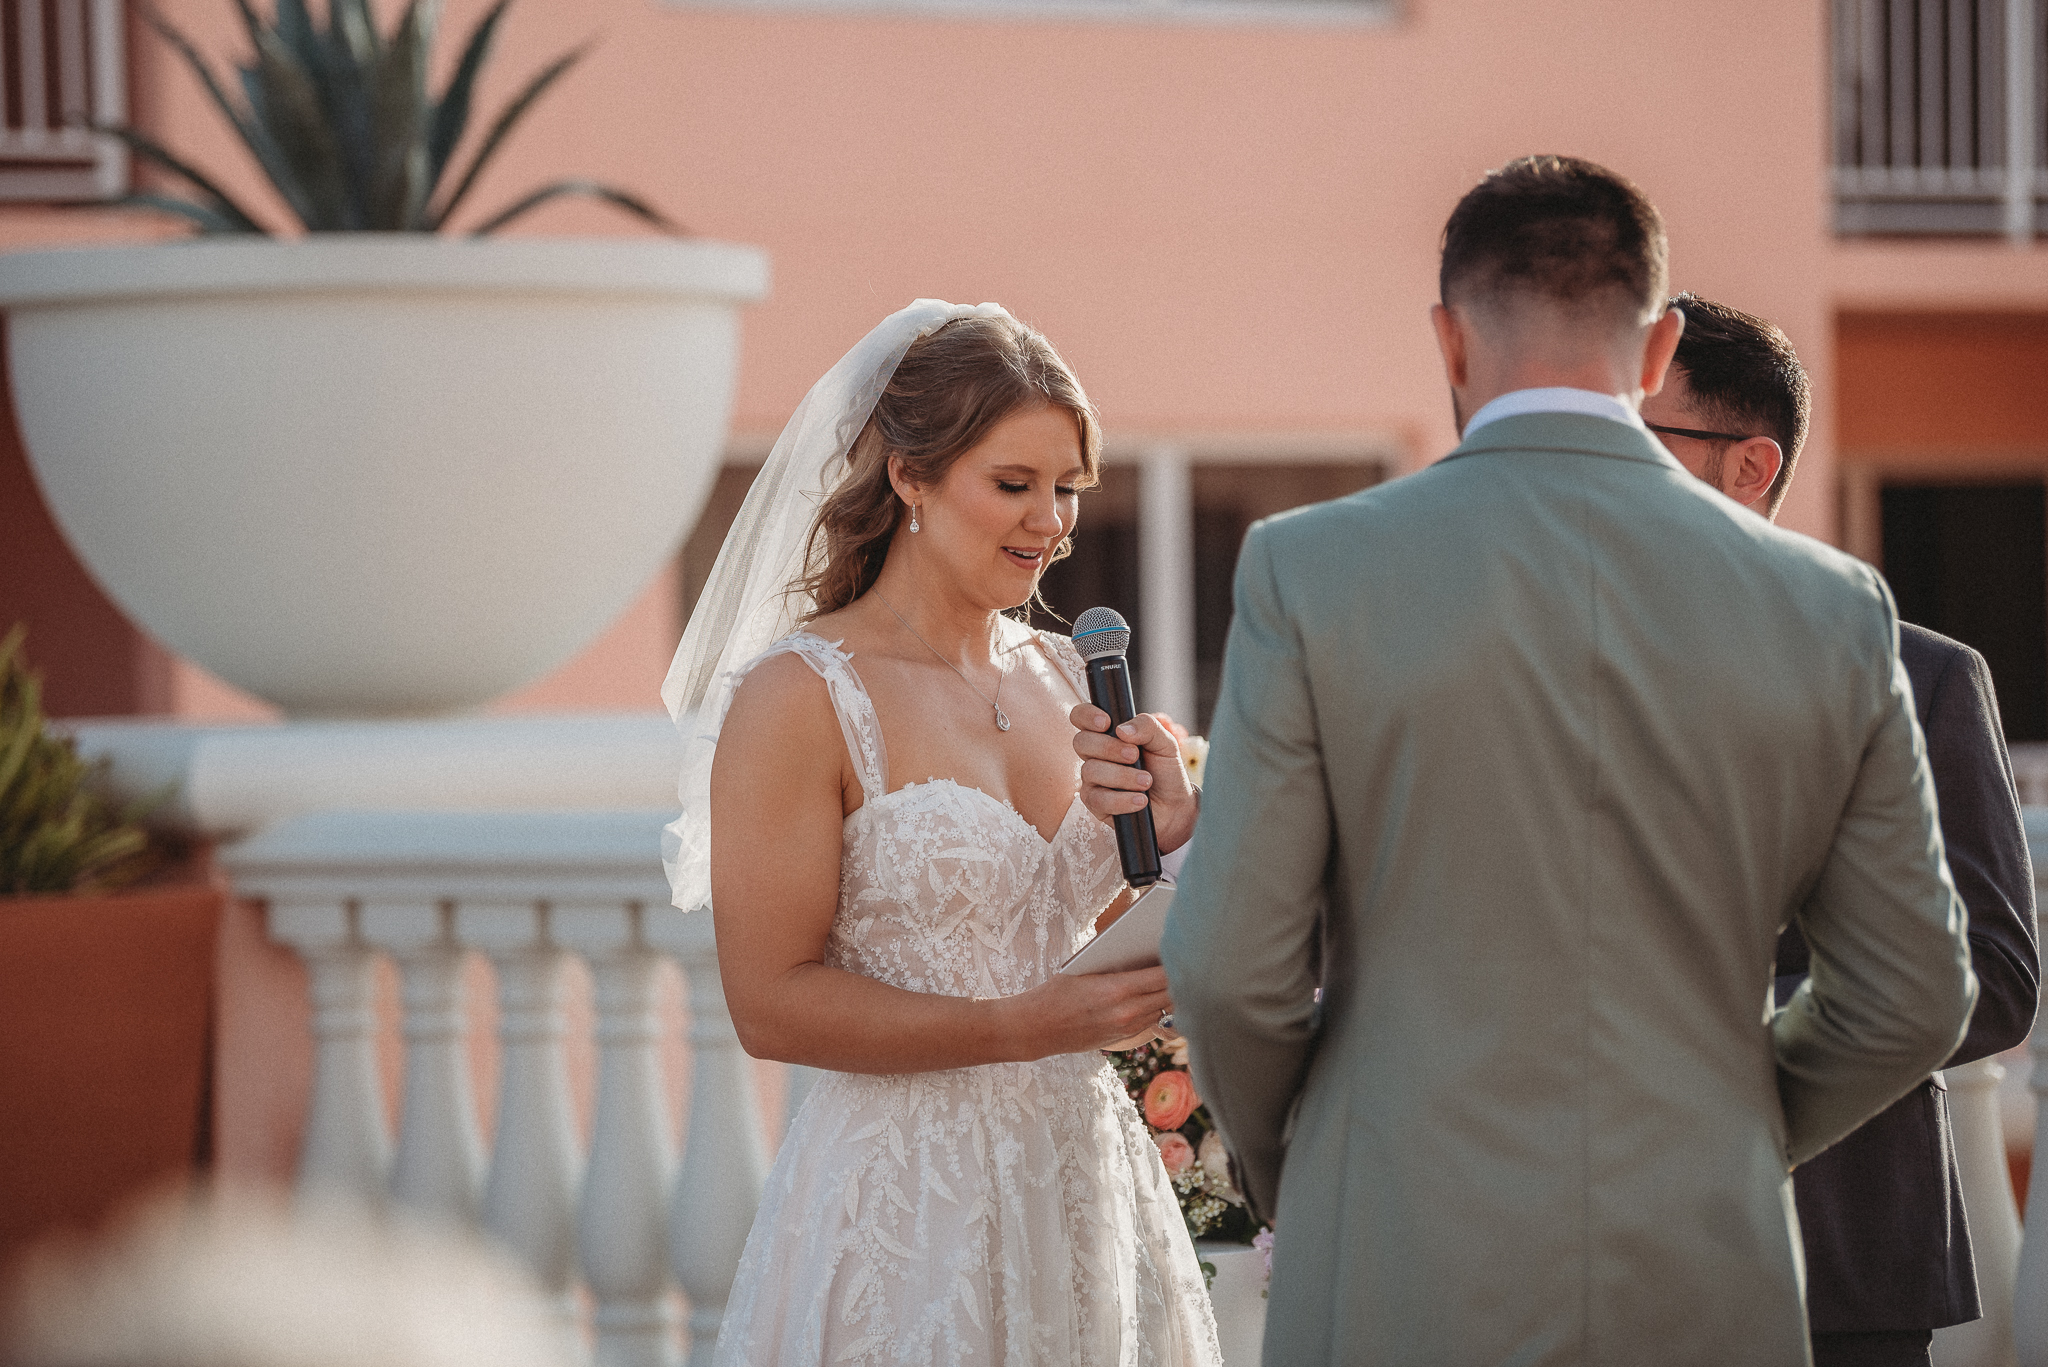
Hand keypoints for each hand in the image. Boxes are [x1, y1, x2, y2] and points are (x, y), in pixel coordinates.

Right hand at [1003, 965, 1174, 1057]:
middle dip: (1182, 978)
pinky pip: (1152, 1019)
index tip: (1189, 950)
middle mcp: (1127, 1012)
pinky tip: (1158, 994)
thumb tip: (1145, 950)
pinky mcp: (1124, 1038)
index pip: (1163, 975)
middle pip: (1171, 995)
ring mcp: (1127, 1028)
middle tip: (1191, 961)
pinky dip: (1157, 1007)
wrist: (1037, 1029)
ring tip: (1180, 976)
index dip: (1179, 962)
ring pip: (1165, 1009)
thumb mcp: (1085, 969)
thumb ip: (1117, 964)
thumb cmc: (1056, 992)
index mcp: (1118, 989)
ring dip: (1172, 994)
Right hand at [1069, 704, 1198, 853]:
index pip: (1081, 716)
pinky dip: (1122, 800)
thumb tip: (1122, 729)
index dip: (1087, 715)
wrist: (1174, 805)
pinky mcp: (1095, 803)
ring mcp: (1092, 779)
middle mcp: (1095, 754)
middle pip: (1081, 742)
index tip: (1106, 722)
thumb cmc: (1164, 771)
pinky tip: (1140, 800)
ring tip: (1146, 782)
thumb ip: (1147, 727)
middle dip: (1109, 748)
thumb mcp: (1165, 743)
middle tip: (1135, 755)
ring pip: (1091, 771)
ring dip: (1122, 776)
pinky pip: (1098, 799)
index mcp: (1107, 734)